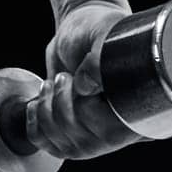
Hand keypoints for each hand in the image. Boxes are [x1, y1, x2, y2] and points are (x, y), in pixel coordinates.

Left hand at [23, 2, 141, 159]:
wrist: (81, 30)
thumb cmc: (99, 30)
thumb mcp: (102, 33)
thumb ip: (99, 56)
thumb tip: (85, 87)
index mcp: (138, 112)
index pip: (108, 130)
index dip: (88, 105)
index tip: (82, 83)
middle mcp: (118, 133)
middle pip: (80, 135)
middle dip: (64, 100)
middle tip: (67, 77)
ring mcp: (92, 139)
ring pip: (58, 139)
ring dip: (47, 105)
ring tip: (54, 82)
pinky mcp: (66, 136)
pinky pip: (42, 141)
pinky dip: (34, 118)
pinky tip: (40, 98)